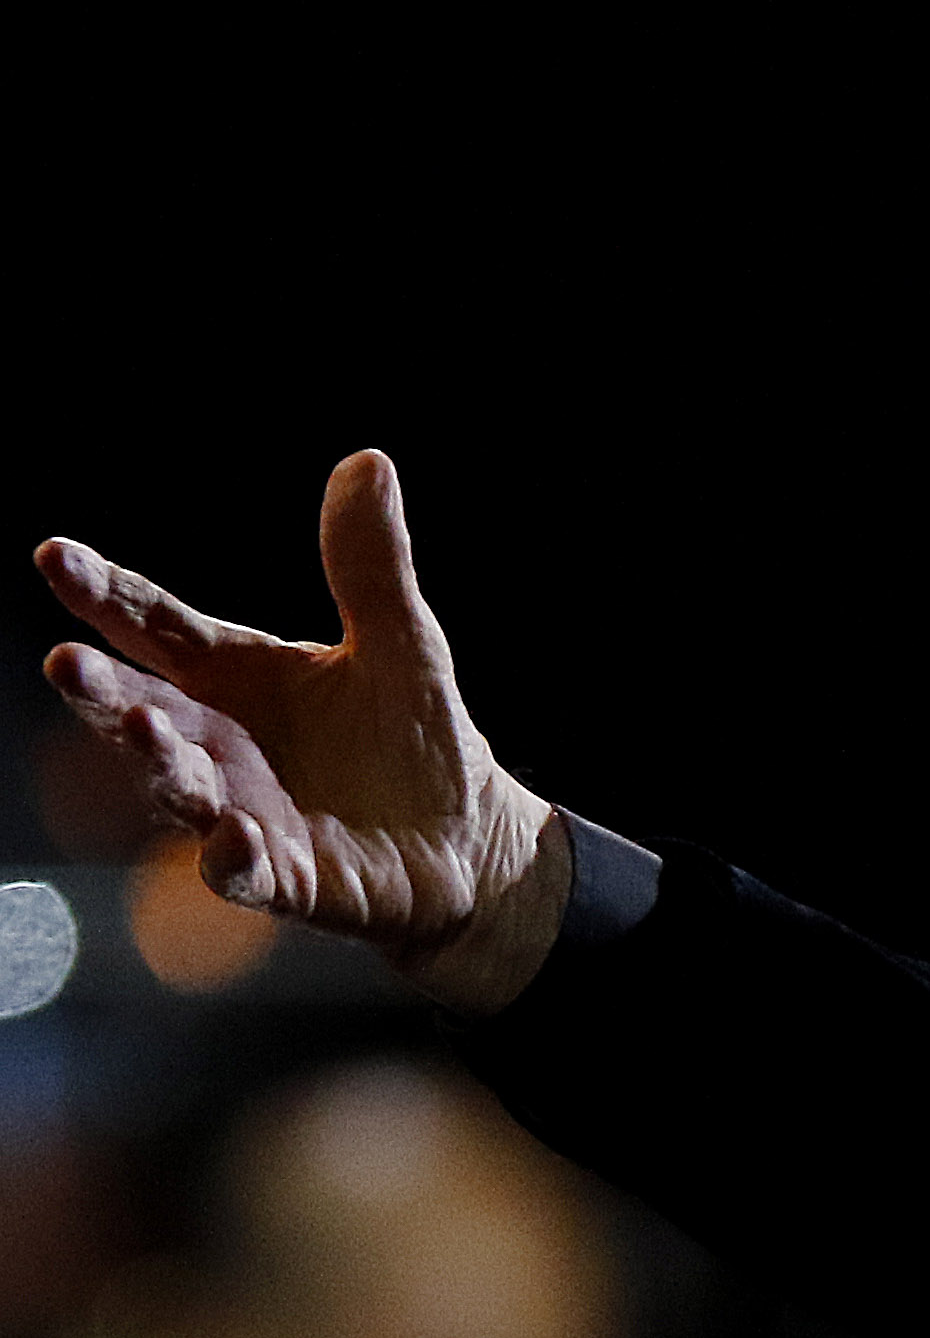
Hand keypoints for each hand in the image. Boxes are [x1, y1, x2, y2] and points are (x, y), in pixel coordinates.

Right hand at [33, 452, 569, 1012]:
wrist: (466, 840)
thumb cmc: (412, 738)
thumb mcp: (401, 643)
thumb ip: (369, 565)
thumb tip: (369, 462)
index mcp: (231, 675)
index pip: (153, 624)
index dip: (103, 592)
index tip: (55, 555)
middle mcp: (215, 741)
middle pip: (138, 708)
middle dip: (99, 691)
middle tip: (66, 662)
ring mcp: (239, 810)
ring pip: (176, 787)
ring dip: (155, 760)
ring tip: (142, 725)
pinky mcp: (283, 876)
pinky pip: (244, 871)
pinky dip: (233, 858)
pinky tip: (233, 838)